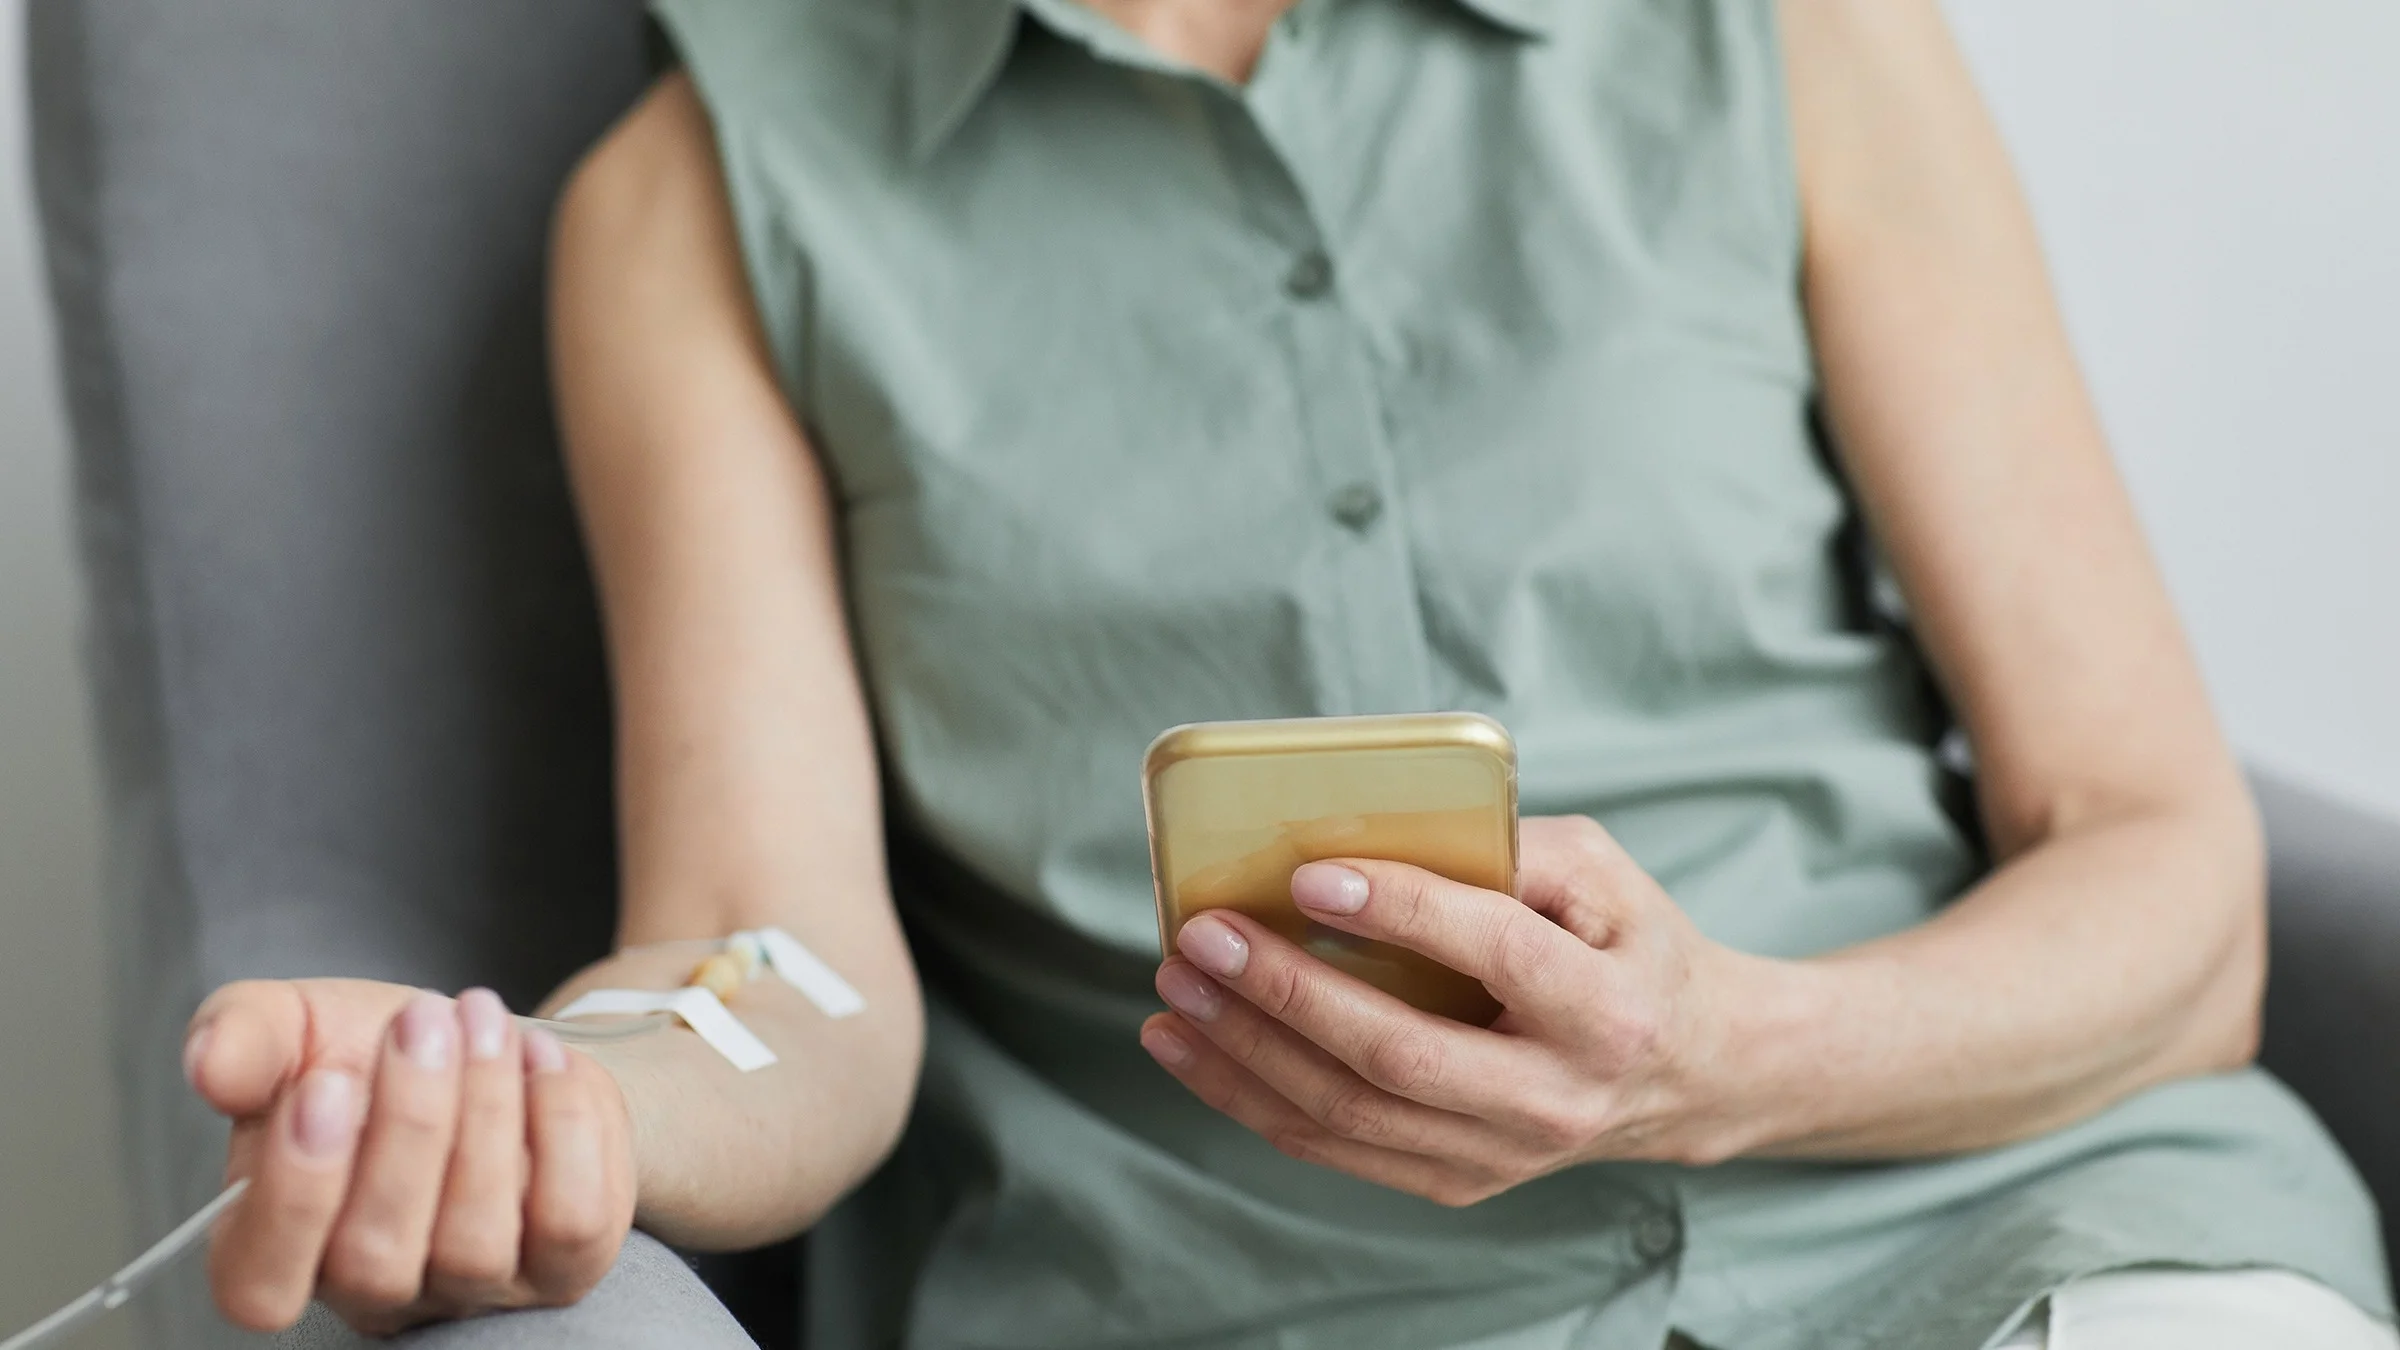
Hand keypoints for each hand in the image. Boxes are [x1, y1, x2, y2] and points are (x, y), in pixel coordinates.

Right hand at [184, 979, 636, 1333]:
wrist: (485, 1042)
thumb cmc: (370, 1052)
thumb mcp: (295, 1026)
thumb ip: (244, 1038)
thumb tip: (208, 1064)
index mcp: (275, 1249)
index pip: (260, 1285)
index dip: (294, 1195)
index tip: (326, 1083)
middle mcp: (375, 1291)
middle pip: (377, 1257)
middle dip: (407, 1124)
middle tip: (424, 1019)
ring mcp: (474, 1288)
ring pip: (476, 1240)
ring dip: (485, 1109)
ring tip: (482, 1020)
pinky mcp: (564, 1264)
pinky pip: (571, 1221)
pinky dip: (561, 1126)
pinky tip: (541, 1060)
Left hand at [1140, 816, 1777, 1204]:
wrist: (1692, 1073)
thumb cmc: (1630, 948)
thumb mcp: (1604, 875)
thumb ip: (1508, 846)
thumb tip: (1380, 825)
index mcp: (1606, 1010)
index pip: (1493, 955)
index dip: (1399, 911)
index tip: (1310, 873)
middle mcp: (1556, 1096)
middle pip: (1398, 1054)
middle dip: (1286, 993)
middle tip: (1204, 935)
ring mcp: (1504, 1153)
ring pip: (1350, 1113)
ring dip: (1244, 1052)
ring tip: (1177, 988)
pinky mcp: (1458, 1180)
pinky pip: (1336, 1148)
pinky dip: (1252, 1098)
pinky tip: (1194, 1049)